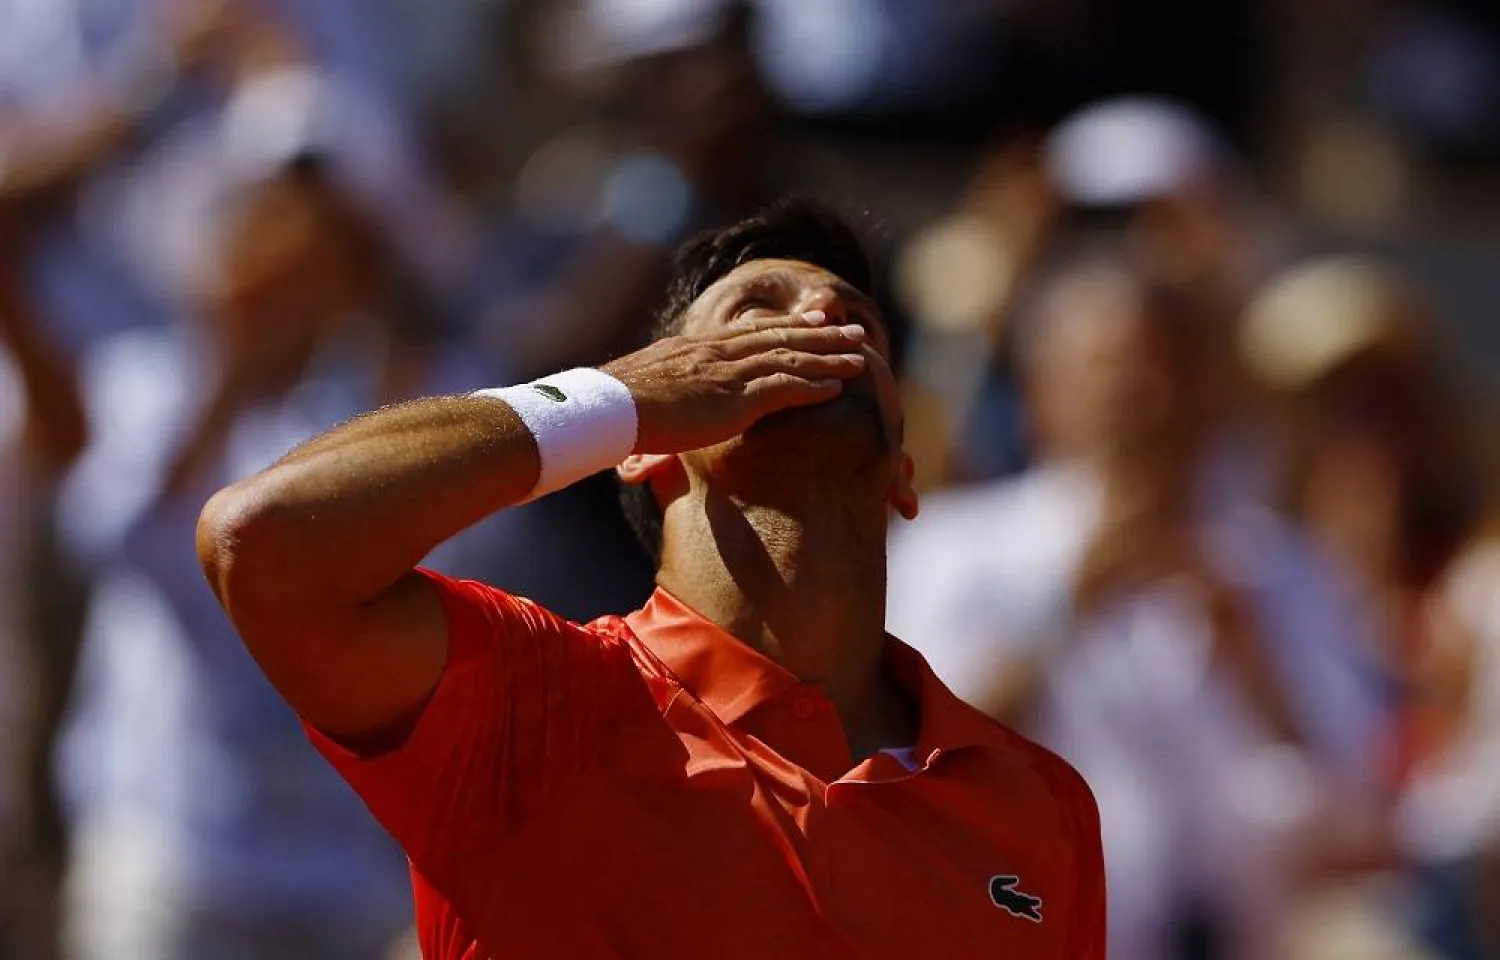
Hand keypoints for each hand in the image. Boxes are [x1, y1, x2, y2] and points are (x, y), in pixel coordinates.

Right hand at [602, 310, 868, 454]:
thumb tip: (666, 397)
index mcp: (700, 346)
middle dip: (823, 333)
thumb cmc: (619, 403)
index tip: (816, 318)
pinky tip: (837, 389)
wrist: (611, 406)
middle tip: (855, 330)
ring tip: (861, 359)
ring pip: (792, 358)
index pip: (755, 329)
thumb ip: (669, 385)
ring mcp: (730, 374)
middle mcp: (721, 352)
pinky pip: (784, 388)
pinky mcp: (736, 399)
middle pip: (782, 336)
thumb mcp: (648, 384)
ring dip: (830, 358)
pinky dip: (813, 386)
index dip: (790, 324)